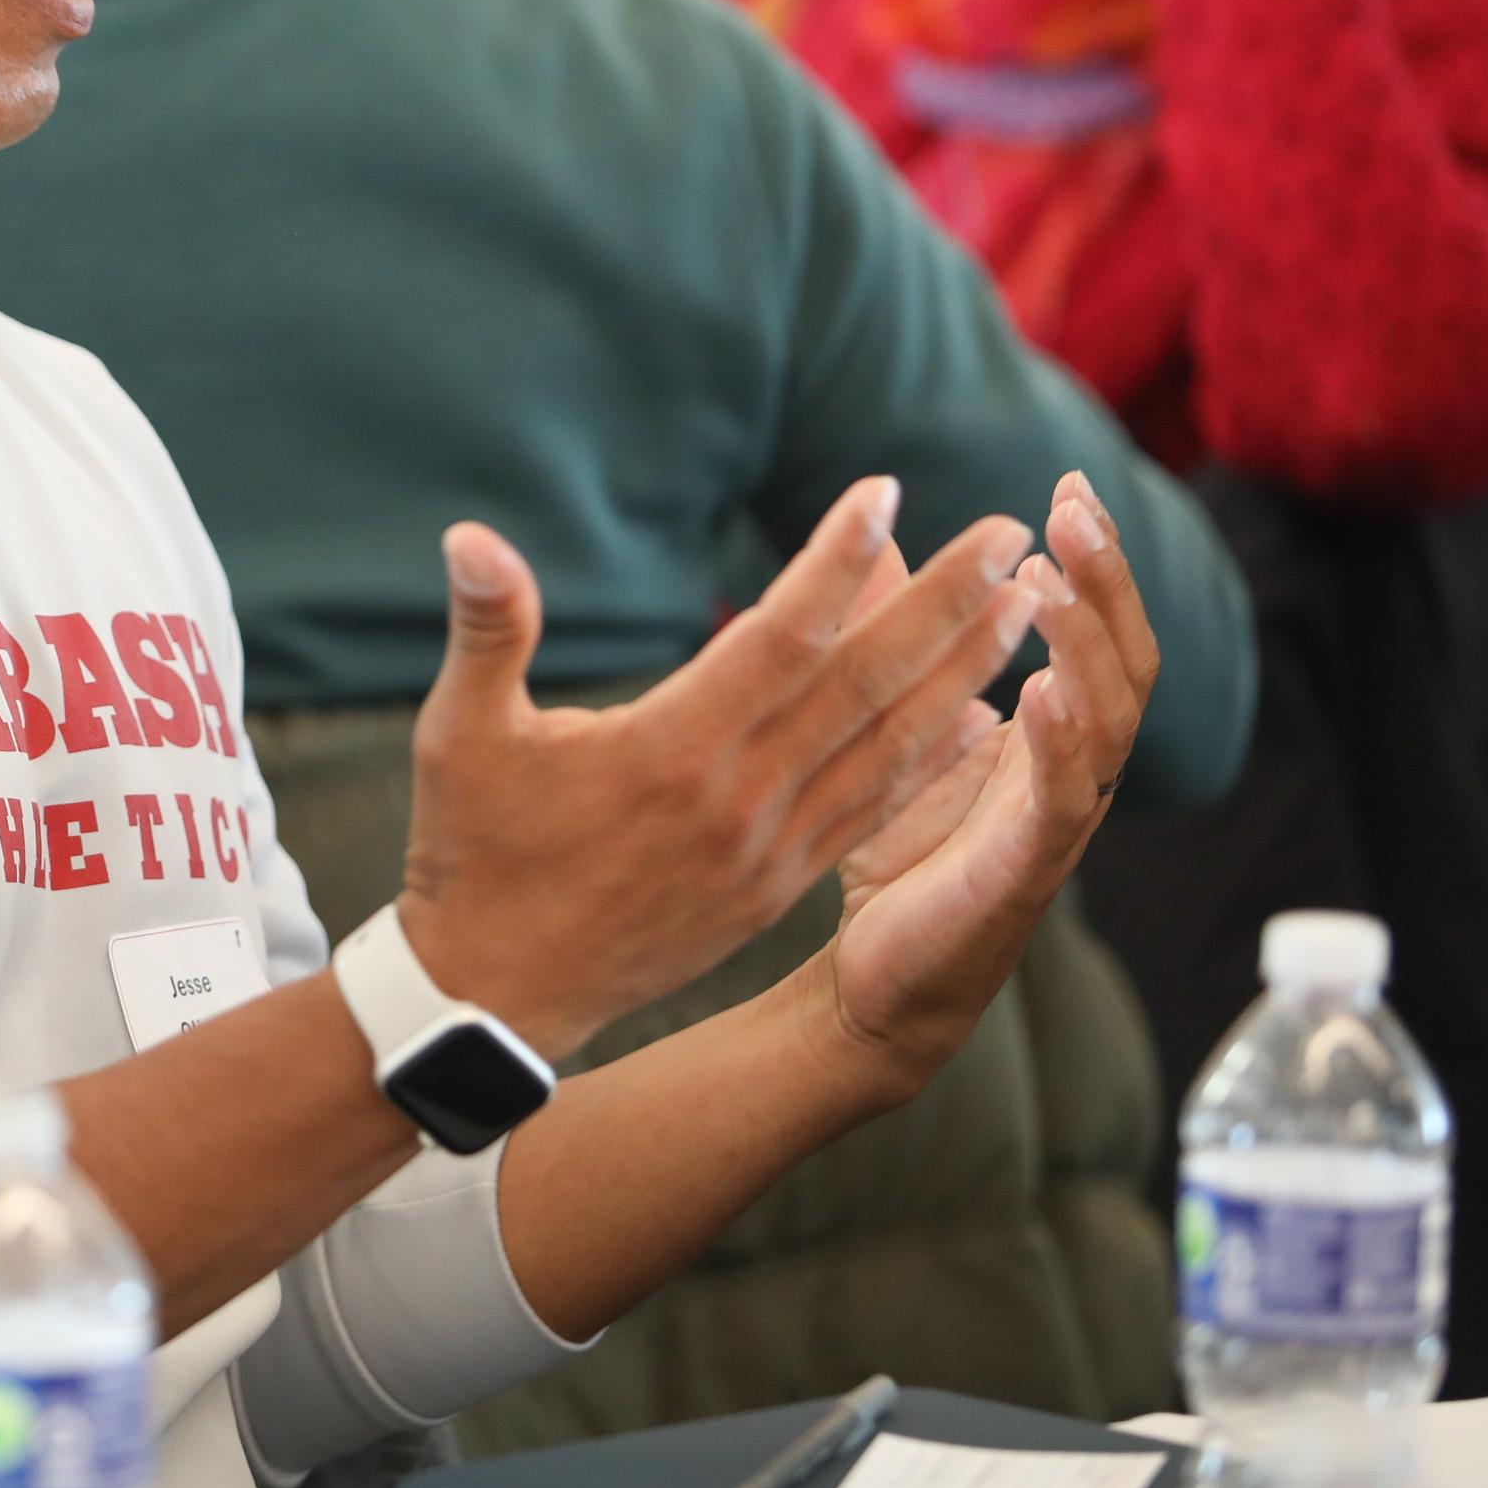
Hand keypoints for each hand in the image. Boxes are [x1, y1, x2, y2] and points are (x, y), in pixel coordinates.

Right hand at [400, 479, 1045, 1058]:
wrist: (499, 995)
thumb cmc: (472, 852)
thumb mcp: (462, 734)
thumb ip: (488, 630)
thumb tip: (471, 535)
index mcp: (669, 750)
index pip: (777, 638)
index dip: (835, 561)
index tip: (886, 492)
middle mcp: (737, 799)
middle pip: (860, 684)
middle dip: (942, 604)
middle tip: (1007, 534)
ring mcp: (768, 849)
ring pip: (887, 746)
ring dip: (962, 673)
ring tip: (1025, 607)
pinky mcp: (779, 885)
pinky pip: (874, 809)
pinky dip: (933, 760)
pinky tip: (979, 717)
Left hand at [820, 474, 1158, 1091]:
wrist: (874, 980)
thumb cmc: (895, 854)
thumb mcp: (890, 726)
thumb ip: (891, 638)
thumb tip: (870, 539)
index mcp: (1048, 731)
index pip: (1097, 632)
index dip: (1093, 562)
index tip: (1068, 485)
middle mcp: (1070, 769)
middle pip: (1125, 660)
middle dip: (1107, 581)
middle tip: (1074, 509)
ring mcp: (1056, 820)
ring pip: (1110, 720)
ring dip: (1086, 644)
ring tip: (1056, 582)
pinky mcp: (1025, 870)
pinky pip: (1065, 801)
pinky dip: (1063, 743)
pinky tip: (1043, 692)